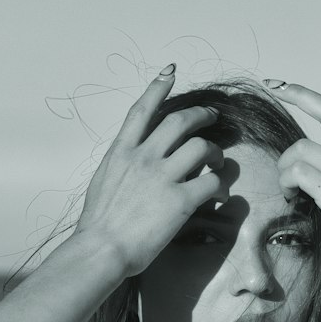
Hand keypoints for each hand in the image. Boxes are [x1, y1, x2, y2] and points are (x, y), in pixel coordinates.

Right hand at [73, 67, 228, 280]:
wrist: (101, 249)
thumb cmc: (99, 223)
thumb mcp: (105, 181)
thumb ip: (123, 164)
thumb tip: (137, 159)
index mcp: (121, 152)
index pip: (142, 110)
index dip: (157, 88)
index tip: (170, 72)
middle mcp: (143, 158)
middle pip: (180, 121)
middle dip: (202, 115)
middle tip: (213, 117)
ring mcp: (162, 177)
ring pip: (202, 147)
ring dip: (216, 153)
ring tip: (219, 163)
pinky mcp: (180, 200)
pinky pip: (212, 182)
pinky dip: (220, 187)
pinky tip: (219, 195)